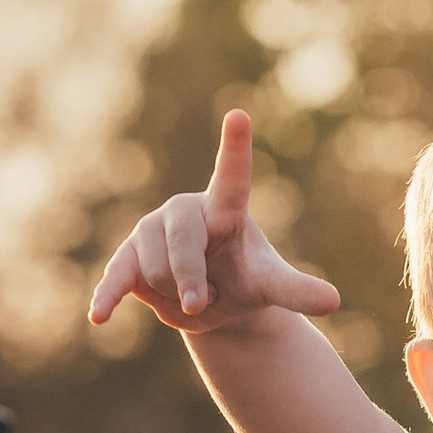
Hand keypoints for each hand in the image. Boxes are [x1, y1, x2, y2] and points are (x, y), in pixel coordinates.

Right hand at [88, 110, 341, 335]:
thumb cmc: (242, 280)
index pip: (232, 178)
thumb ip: (295, 291)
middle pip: (181, 243)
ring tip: (186, 293)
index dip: (235, 149)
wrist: (209, 304)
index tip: (240, 115)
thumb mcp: (269, 287)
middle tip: (202, 300)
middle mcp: (185, 211)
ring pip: (153, 267)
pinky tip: (99, 316)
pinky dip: (109, 297)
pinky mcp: (127, 258)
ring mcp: (152, 232)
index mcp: (223, 210)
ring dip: (171, 293)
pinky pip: (117, 278)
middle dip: (190, 279)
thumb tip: (333, 301)